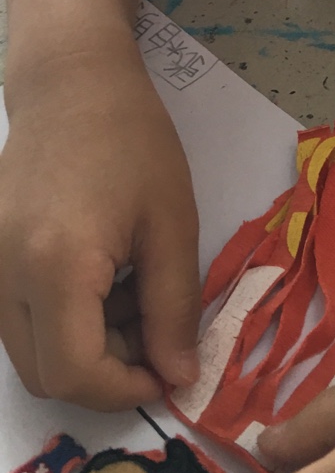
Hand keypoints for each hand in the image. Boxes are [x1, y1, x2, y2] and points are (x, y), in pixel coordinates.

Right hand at [0, 46, 200, 409]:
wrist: (72, 83)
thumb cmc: (132, 141)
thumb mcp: (172, 222)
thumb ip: (174, 306)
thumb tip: (178, 377)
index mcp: (55, 266)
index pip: (74, 373)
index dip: (124, 389)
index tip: (168, 370)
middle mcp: (3, 276)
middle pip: (45, 374)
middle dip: (107, 372)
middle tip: (156, 330)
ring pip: (29, 352)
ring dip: (85, 349)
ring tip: (134, 295)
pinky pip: (19, 319)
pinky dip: (62, 322)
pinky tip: (104, 280)